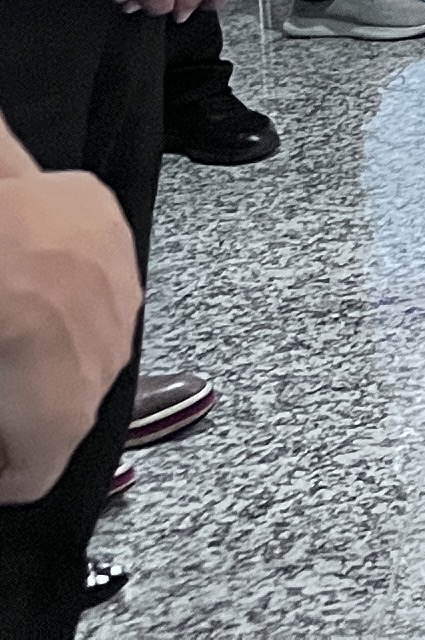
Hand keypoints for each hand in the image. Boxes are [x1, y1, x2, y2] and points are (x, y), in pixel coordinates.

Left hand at [0, 129, 134, 506]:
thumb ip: (6, 421)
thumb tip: (6, 425)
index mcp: (61, 422)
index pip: (32, 479)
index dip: (6, 467)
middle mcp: (105, 366)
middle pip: (68, 399)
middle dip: (30, 395)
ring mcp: (119, 299)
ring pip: (89, 331)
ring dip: (54, 331)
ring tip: (10, 312)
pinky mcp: (116, 238)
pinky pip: (95, 271)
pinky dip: (66, 274)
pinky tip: (27, 262)